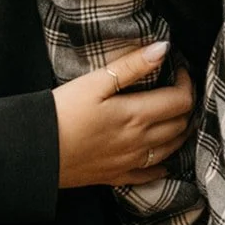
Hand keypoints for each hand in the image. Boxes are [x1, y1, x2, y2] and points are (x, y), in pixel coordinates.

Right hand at [52, 40, 194, 187]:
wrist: (37, 152)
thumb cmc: (64, 111)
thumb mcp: (96, 81)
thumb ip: (132, 65)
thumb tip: (163, 48)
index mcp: (137, 115)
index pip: (180, 101)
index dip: (187, 82)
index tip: (180, 69)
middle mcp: (140, 142)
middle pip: (180, 125)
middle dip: (186, 104)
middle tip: (179, 87)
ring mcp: (130, 162)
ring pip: (171, 149)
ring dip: (180, 131)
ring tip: (176, 114)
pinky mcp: (117, 176)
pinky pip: (151, 175)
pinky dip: (163, 163)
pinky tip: (162, 156)